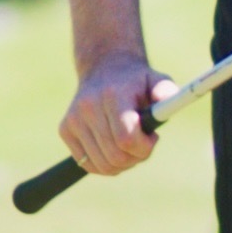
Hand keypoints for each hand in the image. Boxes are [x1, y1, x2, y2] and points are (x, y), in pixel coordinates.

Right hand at [58, 50, 175, 176]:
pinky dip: (106, 165)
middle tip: (144, 143)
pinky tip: (115, 148)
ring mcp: (74, 119)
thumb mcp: (157, 80)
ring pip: (103, 165)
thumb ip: (166, 90)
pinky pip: (88, 164)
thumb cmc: (137, 81)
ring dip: (123, 163)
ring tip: (130, 144)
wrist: (105, 68)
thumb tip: (165, 99)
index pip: (126, 138)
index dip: (144, 147)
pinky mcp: (65, 129)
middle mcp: (88, 107)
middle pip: (116, 156)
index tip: (153, 137)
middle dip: (136, 157)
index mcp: (112, 95)